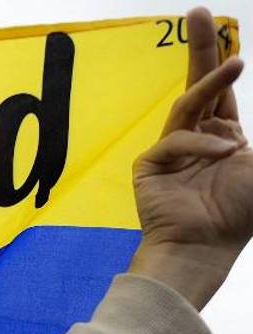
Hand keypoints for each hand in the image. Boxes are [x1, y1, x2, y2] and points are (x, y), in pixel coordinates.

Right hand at [130, 7, 250, 309]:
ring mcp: (171, 151)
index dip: (220, 60)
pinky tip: (224, 152)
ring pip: (188, 105)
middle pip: (197, 84)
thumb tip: (250, 131)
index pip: (221, 91)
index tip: (217, 26)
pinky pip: (175, 141)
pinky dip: (201, 143)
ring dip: (213, 82)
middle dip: (200, 47)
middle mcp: (196, 138)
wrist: (203, 250)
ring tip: (236, 63)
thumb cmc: (236, 216)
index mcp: (222, 137)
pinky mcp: (151, 165)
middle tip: (199, 12)